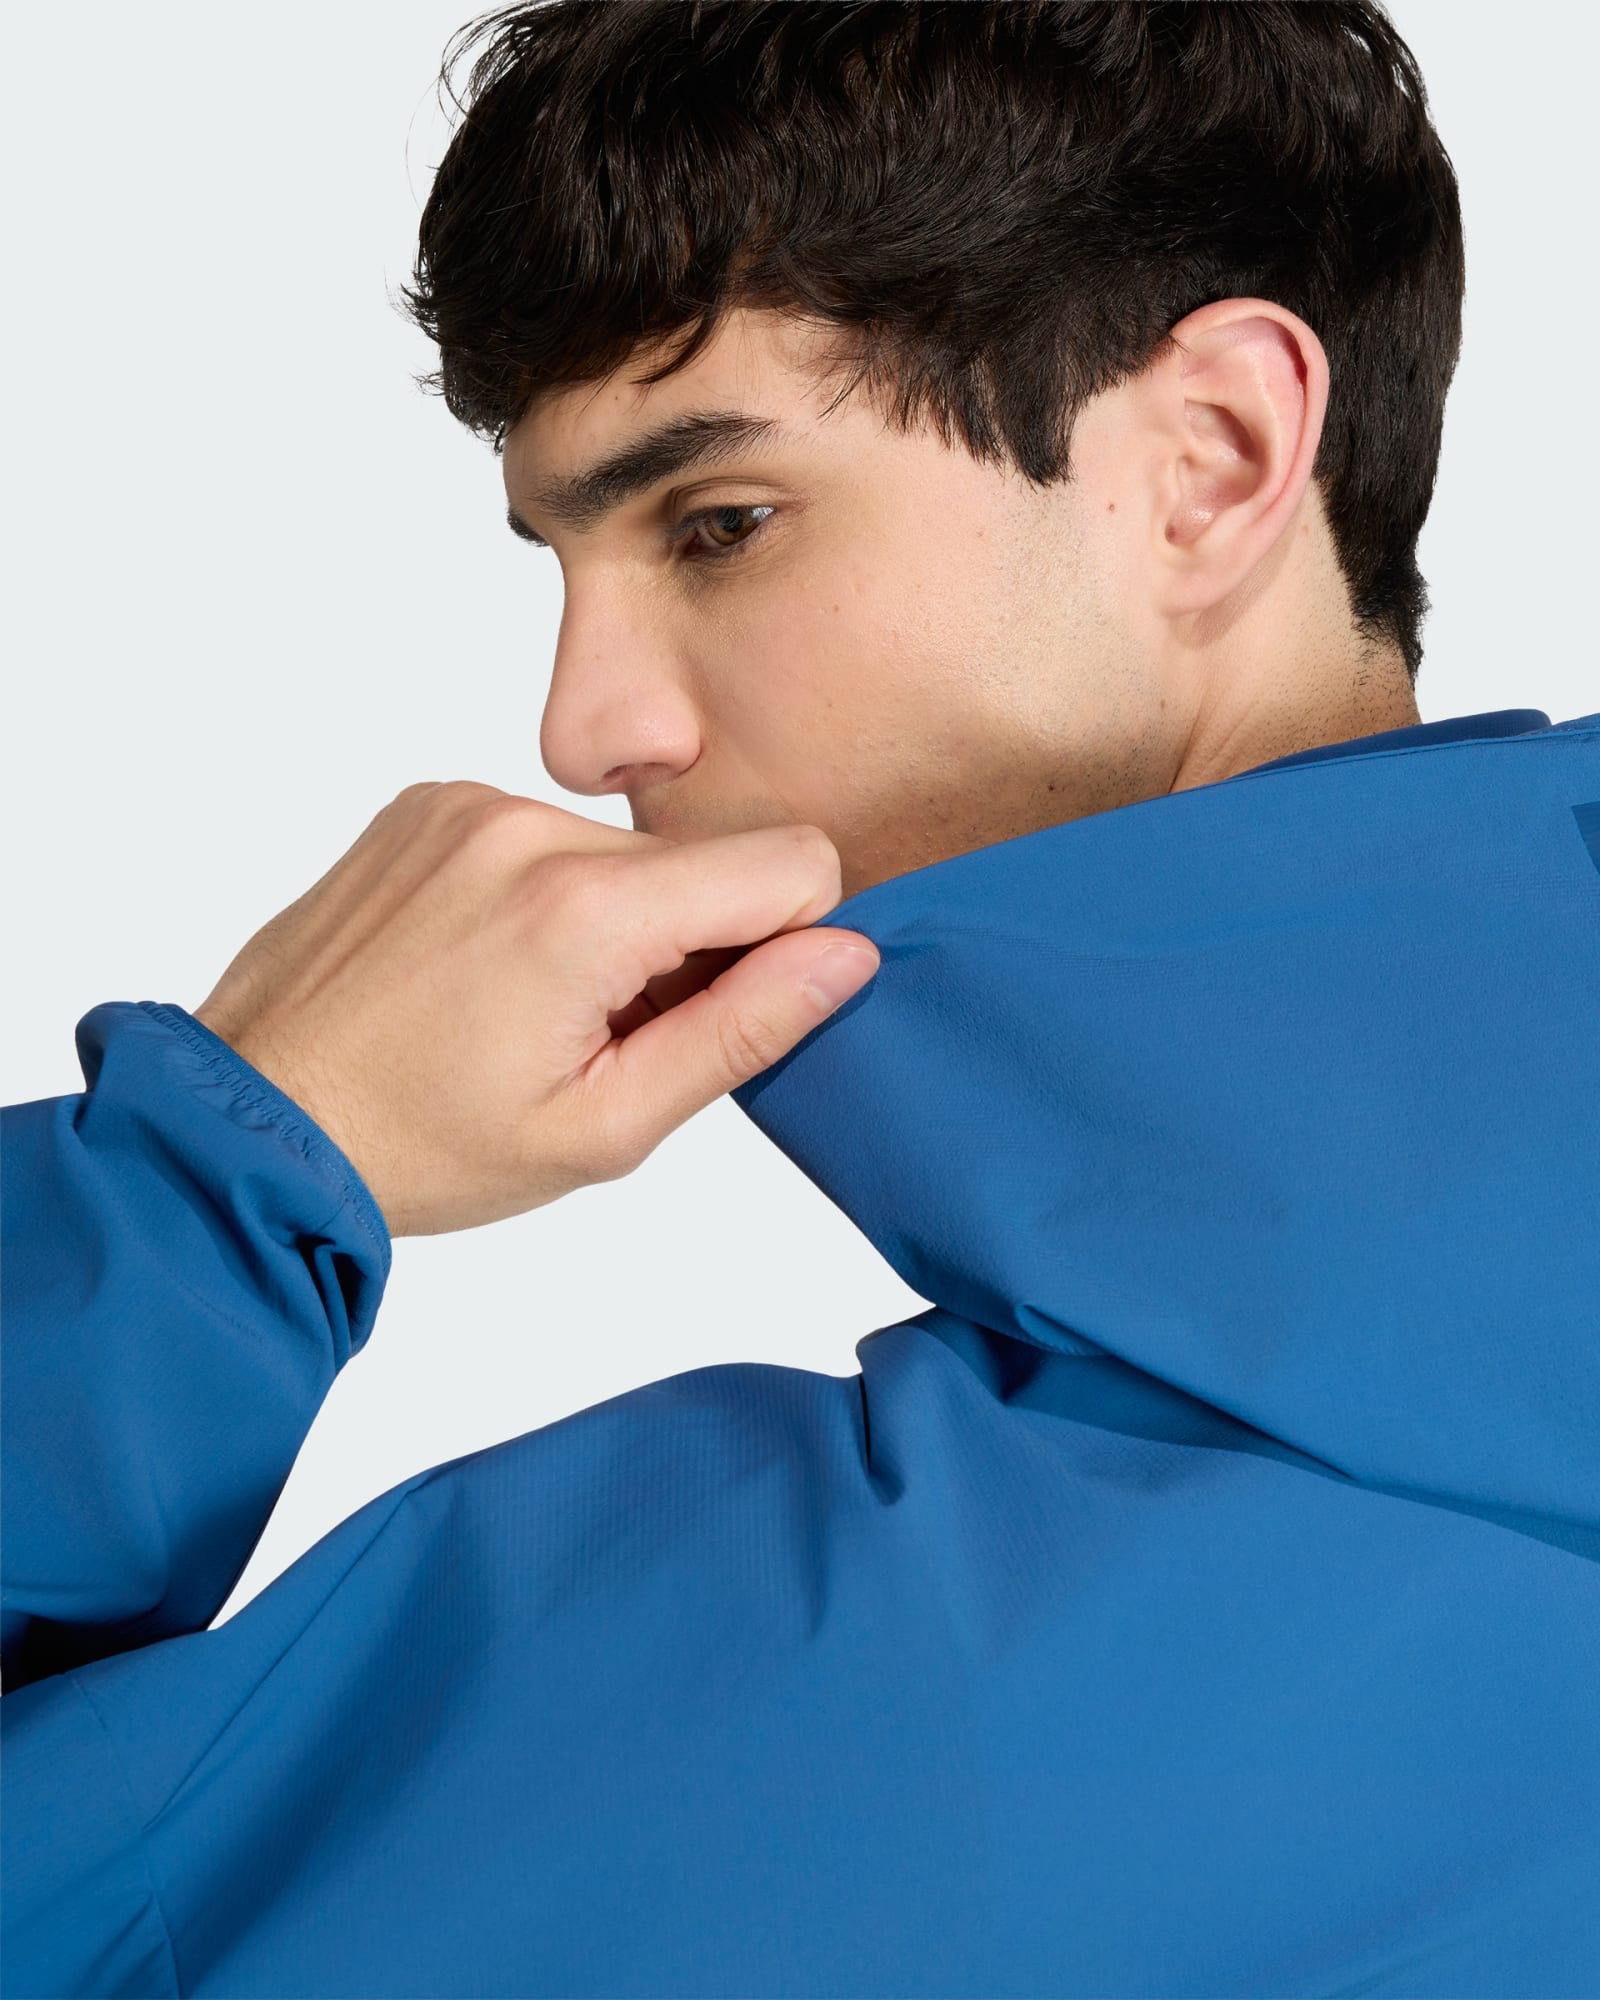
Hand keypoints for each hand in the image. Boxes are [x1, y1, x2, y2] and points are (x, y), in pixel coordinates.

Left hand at [193, 782, 879, 1236]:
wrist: (258, 1116)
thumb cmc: (426, 1144)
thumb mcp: (606, 1126)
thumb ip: (743, 1031)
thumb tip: (850, 954)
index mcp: (584, 909)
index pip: (791, 861)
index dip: (791, 941)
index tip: (718, 1011)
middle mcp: (528, 825)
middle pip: (704, 861)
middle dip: (691, 944)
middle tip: (608, 1031)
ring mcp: (469, 802)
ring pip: (628, 850)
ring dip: (617, 921)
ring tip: (538, 1005)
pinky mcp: (431, 801)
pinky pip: (550, 833)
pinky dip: (549, 895)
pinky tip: (493, 966)